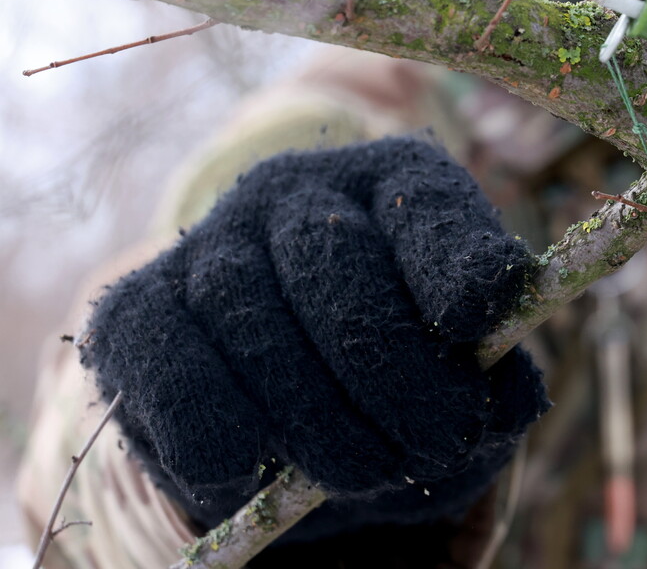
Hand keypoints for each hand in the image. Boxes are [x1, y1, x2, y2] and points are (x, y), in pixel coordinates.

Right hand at [81, 136, 547, 538]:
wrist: (295, 409)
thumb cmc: (403, 376)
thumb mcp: (465, 375)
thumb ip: (493, 379)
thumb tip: (501, 392)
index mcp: (395, 180)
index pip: (426, 202)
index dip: (455, 264)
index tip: (480, 326)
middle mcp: (298, 189)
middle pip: (334, 258)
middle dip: (393, 370)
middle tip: (435, 443)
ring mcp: (212, 239)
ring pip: (248, 314)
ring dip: (314, 414)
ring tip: (363, 471)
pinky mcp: (138, 306)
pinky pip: (166, 361)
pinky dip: (216, 427)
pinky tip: (257, 468)